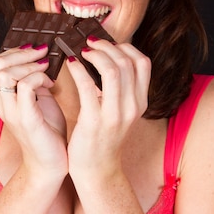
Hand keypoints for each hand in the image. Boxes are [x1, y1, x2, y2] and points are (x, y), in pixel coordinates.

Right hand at [0, 45, 67, 175]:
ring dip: (29, 65)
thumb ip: (35, 81)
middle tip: (41, 55)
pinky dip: (39, 78)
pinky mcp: (27, 120)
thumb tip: (41, 60)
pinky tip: (51, 84)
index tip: (35, 52)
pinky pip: (26, 88)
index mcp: (2, 99)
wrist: (51, 164)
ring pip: (5, 74)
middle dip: (20, 53)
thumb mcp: (40, 100)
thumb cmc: (48, 132)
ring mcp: (12, 113)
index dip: (13, 52)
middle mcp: (2, 104)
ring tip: (46, 69)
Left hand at [66, 38, 150, 178]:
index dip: (125, 47)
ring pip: (112, 70)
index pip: (142, 62)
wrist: (97, 171)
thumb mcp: (121, 112)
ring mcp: (115, 115)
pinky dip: (78, 69)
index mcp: (140, 102)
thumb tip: (108, 59)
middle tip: (89, 42)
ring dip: (94, 54)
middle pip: (127, 62)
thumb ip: (121, 89)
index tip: (107, 43)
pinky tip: (70, 63)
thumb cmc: (104, 139)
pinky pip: (87, 86)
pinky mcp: (94, 121)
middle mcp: (132, 107)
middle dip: (106, 46)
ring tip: (81, 50)